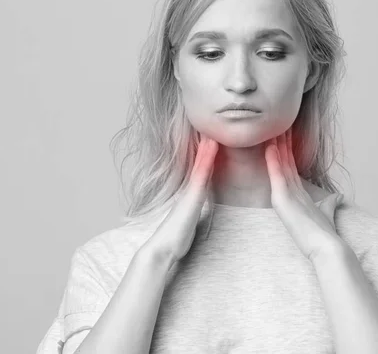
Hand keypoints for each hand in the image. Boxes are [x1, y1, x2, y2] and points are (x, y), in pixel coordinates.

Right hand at [144, 133, 217, 264]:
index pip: (201, 174)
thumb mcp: (188, 224)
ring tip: (213, 129)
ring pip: (201, 163)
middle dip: (206, 147)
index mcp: (190, 197)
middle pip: (200, 164)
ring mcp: (190, 191)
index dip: (206, 158)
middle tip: (212, 129)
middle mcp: (189, 190)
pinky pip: (202, 172)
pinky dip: (207, 157)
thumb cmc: (176, 240)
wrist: (163, 248)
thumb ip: (193, 217)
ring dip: (207, 146)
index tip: (211, 143)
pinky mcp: (192, 195)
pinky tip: (212, 144)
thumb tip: (195, 216)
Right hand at [264, 128, 344, 263]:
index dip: (289, 150)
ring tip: (269, 131)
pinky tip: (271, 148)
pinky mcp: (281, 200)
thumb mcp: (327, 212)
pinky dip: (273, 161)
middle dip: (280, 144)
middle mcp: (288, 193)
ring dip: (274, 147)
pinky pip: (277, 175)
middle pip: (283, 162)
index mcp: (298, 194)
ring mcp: (283, 196)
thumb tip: (338, 196)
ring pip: (278, 165)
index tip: (286, 133)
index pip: (291, 167)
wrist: (324, 246)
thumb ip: (329, 202)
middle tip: (275, 125)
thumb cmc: (323, 232)